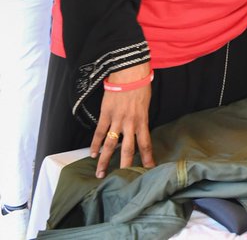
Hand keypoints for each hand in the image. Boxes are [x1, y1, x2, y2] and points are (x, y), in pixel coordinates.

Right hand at [91, 63, 154, 177]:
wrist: (129, 73)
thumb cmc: (141, 87)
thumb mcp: (146, 105)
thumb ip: (142, 119)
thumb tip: (138, 130)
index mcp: (143, 121)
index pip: (146, 143)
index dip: (148, 157)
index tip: (149, 169)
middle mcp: (130, 123)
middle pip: (128, 149)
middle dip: (125, 165)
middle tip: (123, 179)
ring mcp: (116, 120)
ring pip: (110, 144)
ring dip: (105, 160)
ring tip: (101, 173)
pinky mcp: (105, 114)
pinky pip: (99, 132)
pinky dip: (95, 144)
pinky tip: (92, 154)